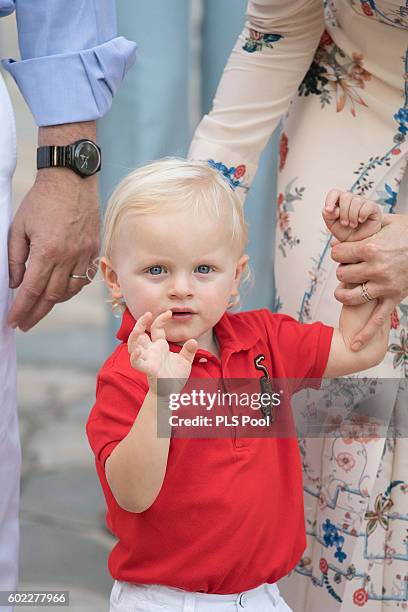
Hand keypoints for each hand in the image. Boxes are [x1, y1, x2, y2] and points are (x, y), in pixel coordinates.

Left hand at [7, 170, 99, 330]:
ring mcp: (84, 255)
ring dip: (54, 302)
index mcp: (47, 251)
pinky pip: (83, 278)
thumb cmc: (42, 200)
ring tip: (41, 306)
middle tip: (26, 323)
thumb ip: (16, 258)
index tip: (14, 322)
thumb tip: (16, 283)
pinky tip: (62, 289)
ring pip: (69, 291)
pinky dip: (71, 288)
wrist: (71, 180)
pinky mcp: (93, 250)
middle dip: (36, 313)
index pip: (31, 290)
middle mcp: (68, 257)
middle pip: (51, 297)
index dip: (21, 309)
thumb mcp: (19, 227)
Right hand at [128, 311, 197, 394]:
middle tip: (147, 314)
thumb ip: (189, 351)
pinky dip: (135, 357)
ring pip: (133, 345)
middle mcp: (150, 351)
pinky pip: (136, 363)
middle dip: (140, 323)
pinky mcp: (147, 369)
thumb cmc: (175, 376)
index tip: (169, 312)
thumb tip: (193, 341)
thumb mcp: (185, 361)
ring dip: (134, 336)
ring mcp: (147, 359)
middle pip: (139, 334)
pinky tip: (138, 351)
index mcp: (159, 346)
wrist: (172, 392)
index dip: (160, 319)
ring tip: (139, 328)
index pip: (156, 328)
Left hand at [323, 189, 381, 242]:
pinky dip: (362, 215)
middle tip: (345, 224)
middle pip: (345, 196)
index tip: (328, 210)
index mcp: (339, 202)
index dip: (330, 200)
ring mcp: (362, 201)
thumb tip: (331, 209)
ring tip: (353, 225)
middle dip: (343, 213)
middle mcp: (351, 199)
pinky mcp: (373, 206)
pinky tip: (361, 220)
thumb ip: (328, 216)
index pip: (334, 193)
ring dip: (352, 216)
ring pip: (356, 201)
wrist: (359, 241)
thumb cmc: (346, 232)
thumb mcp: (332, 226)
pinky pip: (366, 206)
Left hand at [331, 214, 407, 349]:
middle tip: (350, 267)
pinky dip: (366, 334)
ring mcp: (384, 286)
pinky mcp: (394, 298)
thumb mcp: (386, 221)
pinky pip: (377, 320)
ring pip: (350, 296)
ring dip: (343, 294)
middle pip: (342, 274)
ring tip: (344, 290)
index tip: (343, 252)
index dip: (339, 253)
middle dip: (342, 270)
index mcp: (371, 247)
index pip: (338, 254)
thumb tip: (337, 237)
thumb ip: (361, 227)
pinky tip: (355, 345)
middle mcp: (375, 268)